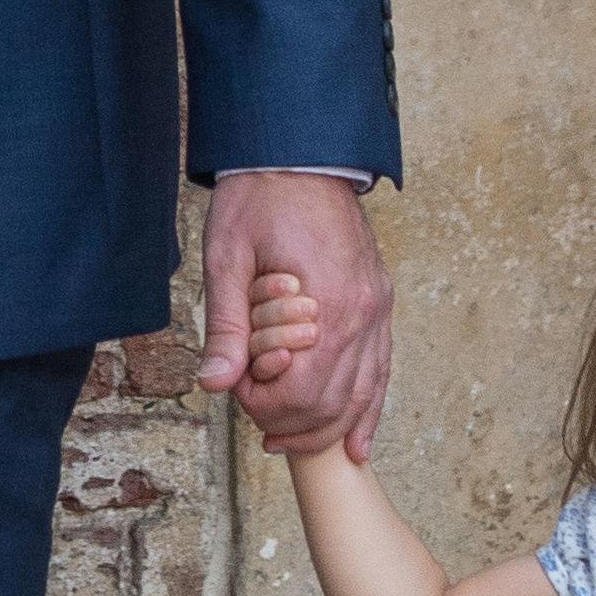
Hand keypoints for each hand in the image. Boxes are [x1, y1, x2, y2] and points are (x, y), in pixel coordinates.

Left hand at [199, 173, 392, 461]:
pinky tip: (356, 443)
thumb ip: (226, 326)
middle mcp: (362, 316)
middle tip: (257, 422)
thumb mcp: (228, 256)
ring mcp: (377, 313)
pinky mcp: (380, 307)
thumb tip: (215, 384)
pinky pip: (380, 374)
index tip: (237, 392)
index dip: (265, 406)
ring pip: (362, 397)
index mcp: (327, 304)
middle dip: (292, 422)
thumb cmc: (260, 197)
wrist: (302, 152)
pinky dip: (368, 413)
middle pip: (333, 403)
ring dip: (328, 429)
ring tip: (292, 443)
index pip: (301, 391)